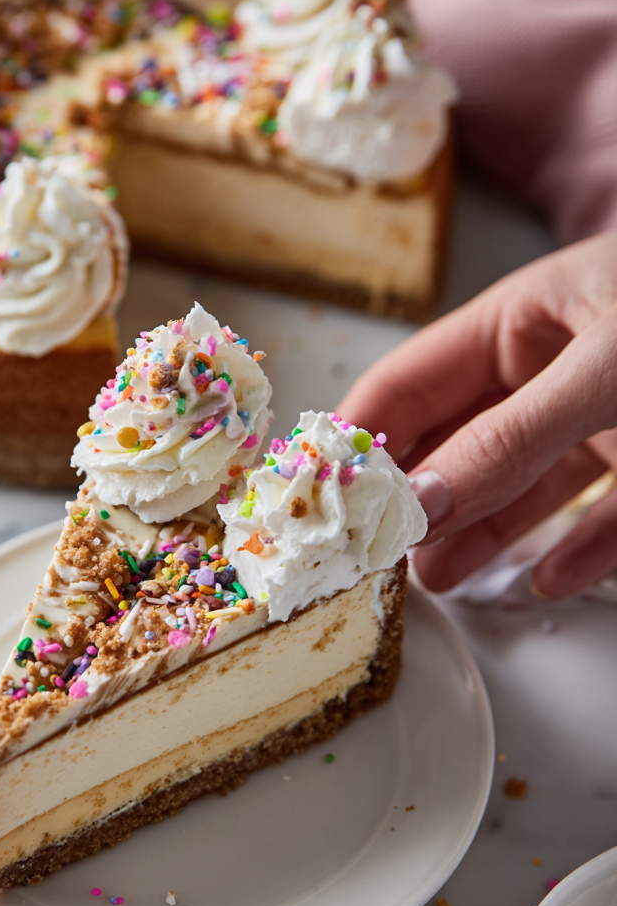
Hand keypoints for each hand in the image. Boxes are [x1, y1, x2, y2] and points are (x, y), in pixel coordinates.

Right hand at [338, 230, 616, 596]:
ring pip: (518, 484)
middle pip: (454, 442)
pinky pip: (599, 512)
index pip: (407, 383)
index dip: (356, 435)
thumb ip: (510, 436)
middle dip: (413, 500)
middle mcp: (551, 369)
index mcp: (521, 321)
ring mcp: (600, 418)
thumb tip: (419, 496)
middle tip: (377, 558)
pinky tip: (549, 578)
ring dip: (480, 535)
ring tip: (441, 584)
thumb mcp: (606, 372)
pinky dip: (576, 548)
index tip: (316, 496)